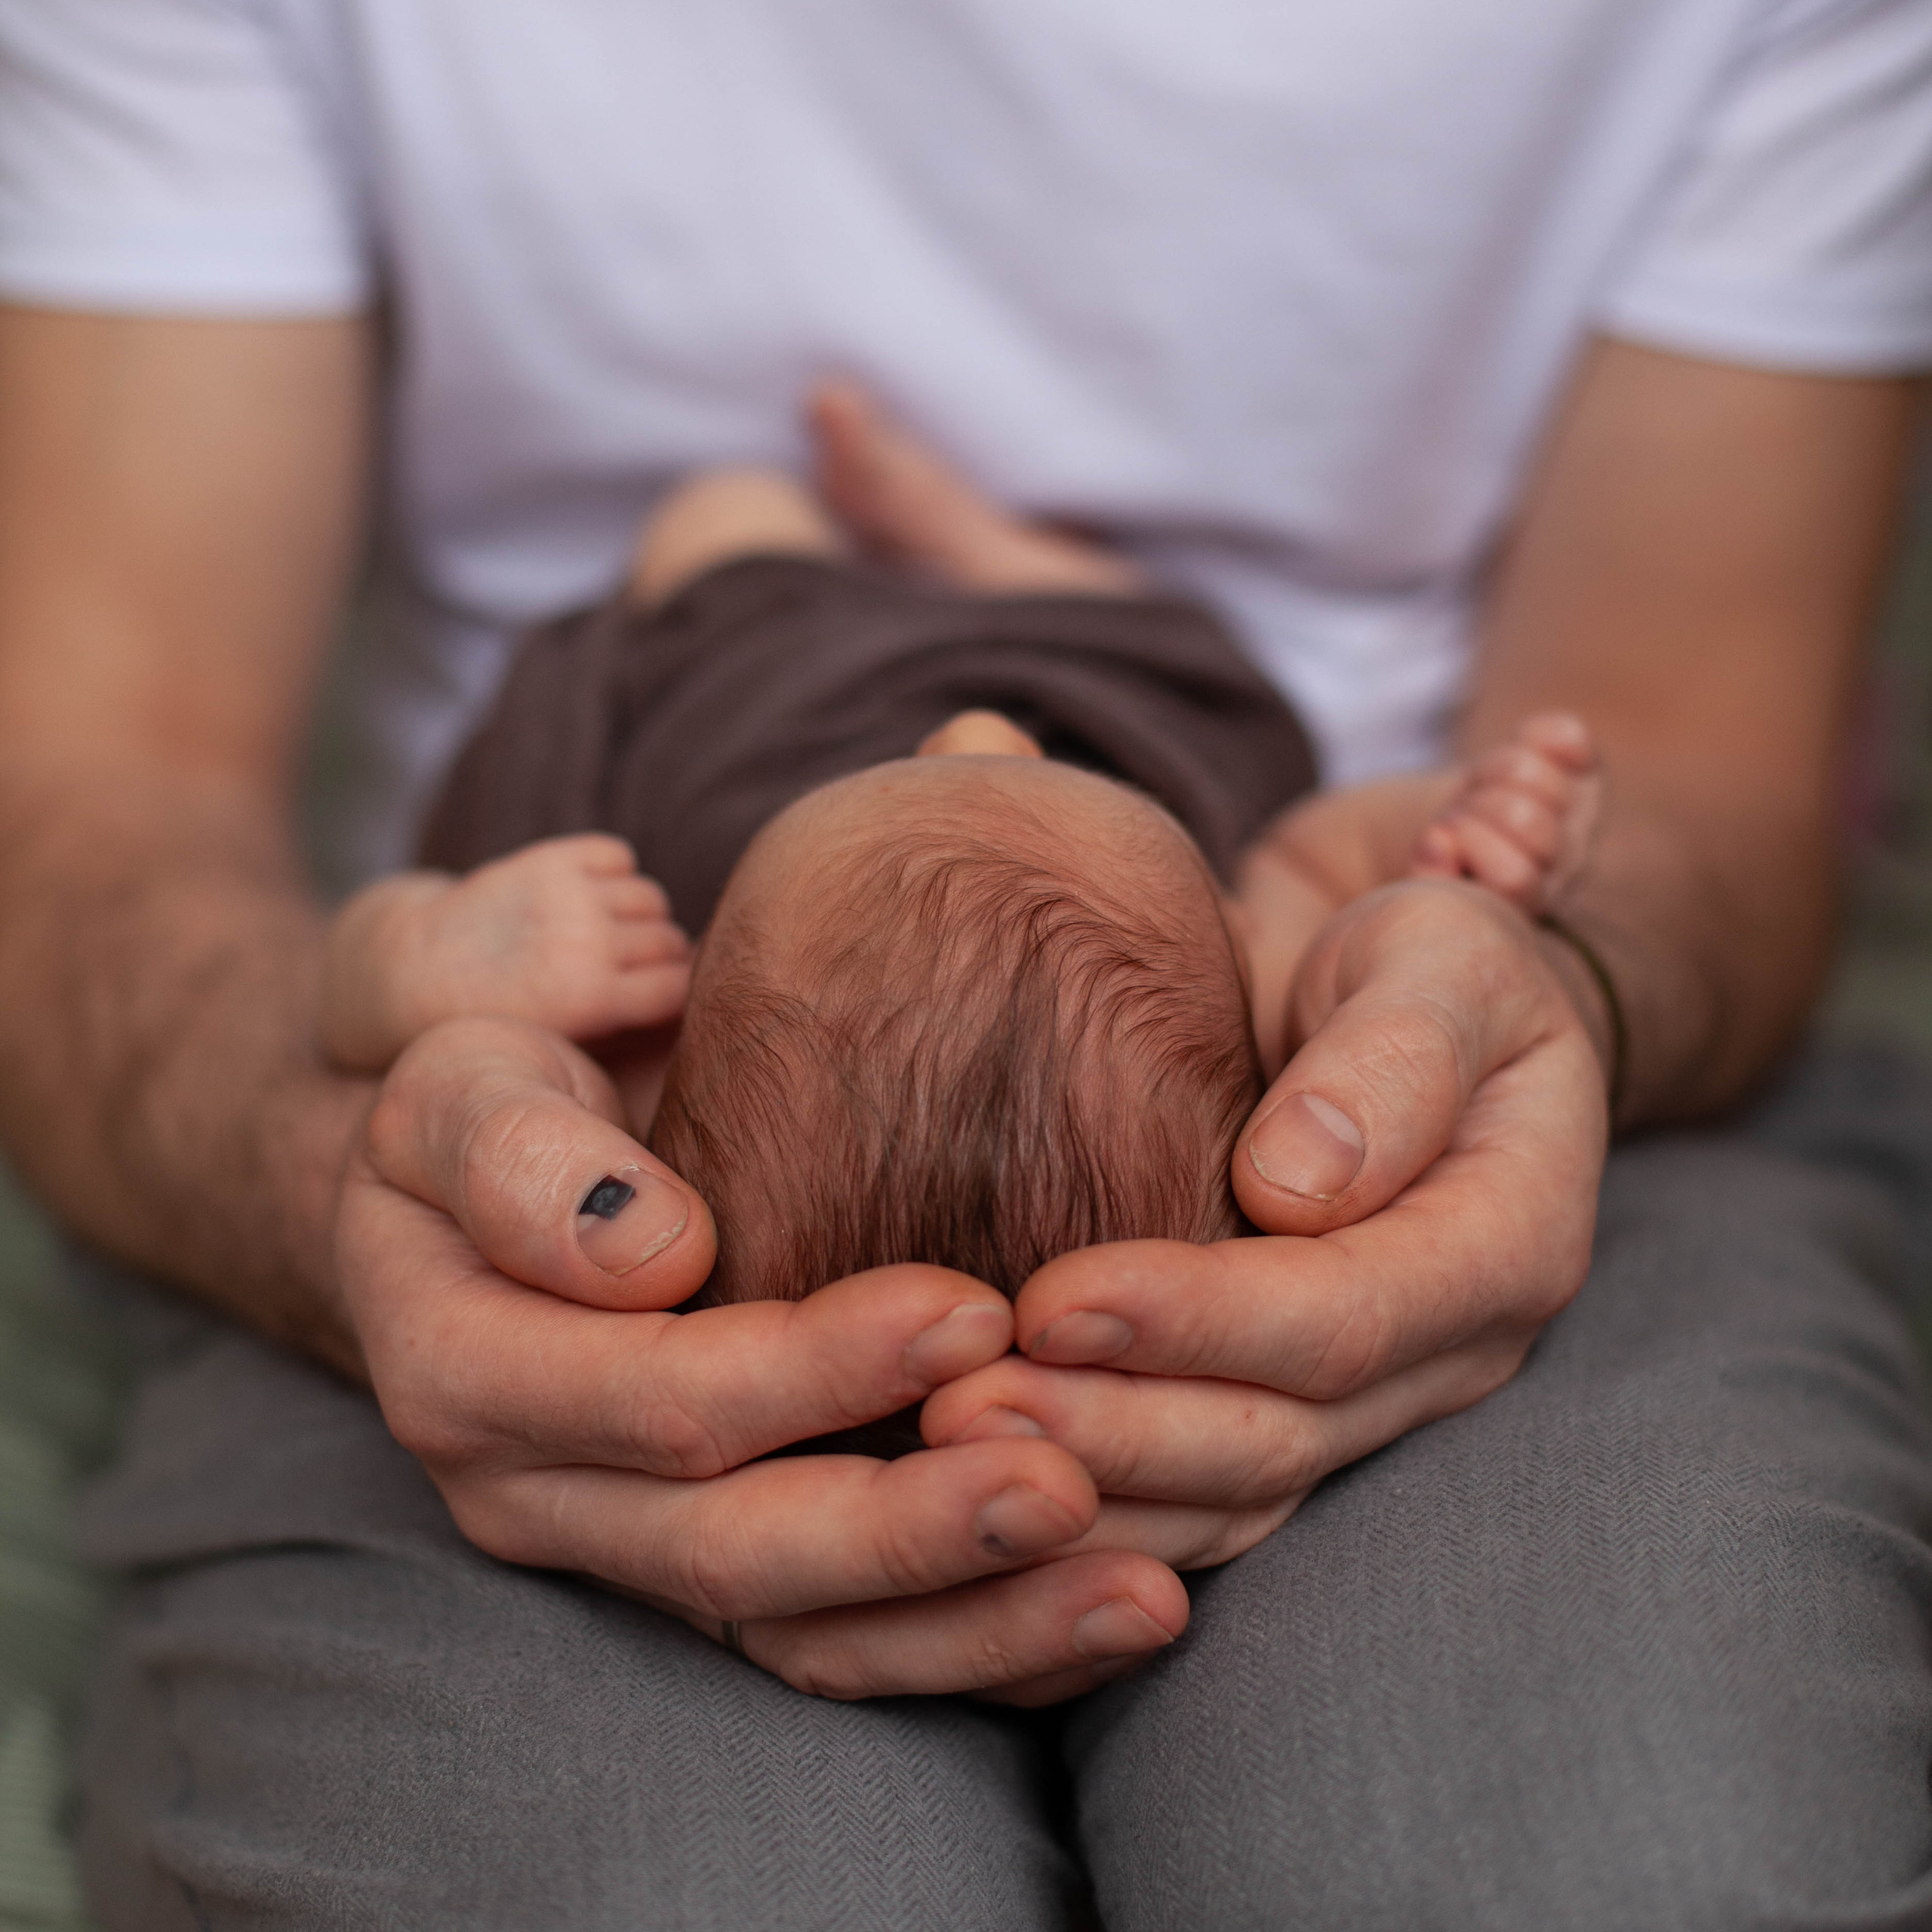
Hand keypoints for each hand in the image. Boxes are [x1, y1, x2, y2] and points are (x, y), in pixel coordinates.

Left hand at [322, 835, 693, 1069]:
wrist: (418, 974)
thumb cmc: (503, 1024)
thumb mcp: (567, 1047)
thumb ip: (629, 1031)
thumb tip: (701, 1010)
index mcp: (590, 998)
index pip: (680, 986)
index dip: (677, 995)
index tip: (661, 1003)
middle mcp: (584, 940)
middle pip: (671, 941)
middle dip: (661, 958)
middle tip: (633, 971)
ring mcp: (566, 895)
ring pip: (651, 897)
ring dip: (639, 916)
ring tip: (609, 935)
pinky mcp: (549, 857)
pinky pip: (618, 855)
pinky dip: (613, 873)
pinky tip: (589, 898)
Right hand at [336, 1015, 1189, 1700]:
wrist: (508, 1175)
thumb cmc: (499, 1099)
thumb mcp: (464, 1088)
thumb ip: (517, 1155)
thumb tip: (650, 1250)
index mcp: (464, 1375)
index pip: (655, 1400)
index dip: (813, 1371)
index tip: (973, 1309)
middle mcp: (540, 1495)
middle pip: (735, 1549)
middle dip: (911, 1528)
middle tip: (1071, 1484)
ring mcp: (629, 1550)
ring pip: (804, 1633)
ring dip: (975, 1623)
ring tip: (1141, 1593)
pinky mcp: (716, 1572)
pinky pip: (844, 1643)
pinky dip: (979, 1642)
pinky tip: (1105, 1611)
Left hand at [920, 880, 1608, 1570]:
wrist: (1388, 994)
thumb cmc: (1421, 956)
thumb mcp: (1446, 957)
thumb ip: (1395, 1055)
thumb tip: (1294, 1184)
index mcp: (1504, 1243)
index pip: (1346, 1319)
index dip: (1199, 1321)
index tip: (1051, 1301)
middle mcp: (1444, 1351)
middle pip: (1278, 1434)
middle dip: (1115, 1428)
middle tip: (958, 1407)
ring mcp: (1367, 1397)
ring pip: (1230, 1491)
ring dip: (1088, 1485)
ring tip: (943, 1442)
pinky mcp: (1286, 1403)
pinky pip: (1195, 1491)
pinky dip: (1093, 1500)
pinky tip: (976, 1479)